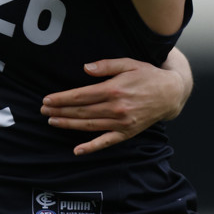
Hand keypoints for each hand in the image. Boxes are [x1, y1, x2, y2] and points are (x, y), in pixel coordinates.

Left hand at [41, 57, 185, 155]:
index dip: (62, 99)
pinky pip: (106, 141)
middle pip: (81, 111)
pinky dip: (91, 147)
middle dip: (60, 111)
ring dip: (69, 125)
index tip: (47, 100)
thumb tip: (85, 68)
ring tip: (52, 122)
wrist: (170, 93)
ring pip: (89, 125)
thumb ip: (106, 65)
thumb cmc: (147, 75)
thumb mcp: (128, 63)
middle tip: (43, 111)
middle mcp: (116, 108)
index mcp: (113, 89)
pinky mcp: (127, 132)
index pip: (81, 96)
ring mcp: (121, 122)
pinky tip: (77, 150)